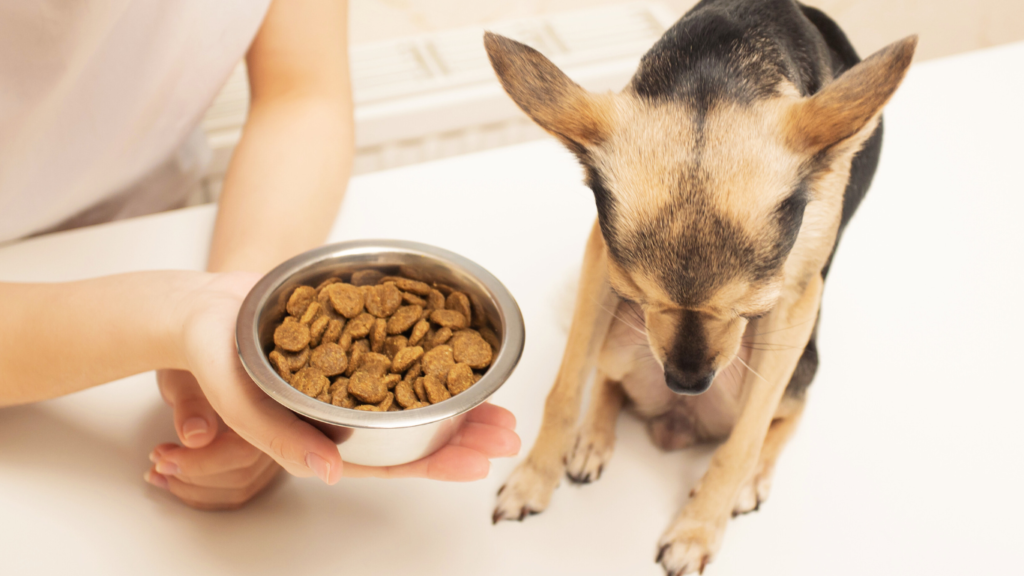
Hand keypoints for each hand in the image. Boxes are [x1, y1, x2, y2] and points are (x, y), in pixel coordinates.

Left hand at [144, 369, 280, 509]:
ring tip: (160, 469)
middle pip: (241, 476)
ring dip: (194, 488)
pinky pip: (237, 490)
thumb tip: (196, 436)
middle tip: (158, 461)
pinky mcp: (262, 460)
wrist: (208, 348)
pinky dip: (203, 492)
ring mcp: (274, 447)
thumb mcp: (185, 376)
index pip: (243, 453)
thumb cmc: (197, 355)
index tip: (165, 460)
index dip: (202, 464)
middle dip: (193, 477)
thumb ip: (191, 405)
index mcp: (268, 403)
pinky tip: (173, 479)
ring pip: (239, 489)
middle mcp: (282, 429)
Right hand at [146, 272, 520, 505]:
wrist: (204, 307)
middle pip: (416, 432)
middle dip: (465, 435)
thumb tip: (333, 474)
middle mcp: (347, 413)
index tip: (478, 463)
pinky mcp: (358, 343)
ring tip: (500, 402)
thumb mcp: (243, 400)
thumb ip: (282, 439)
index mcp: (325, 437)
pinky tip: (464, 358)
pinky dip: (435, 359)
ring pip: (418, 397)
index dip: (436, 464)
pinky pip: (403, 355)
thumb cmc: (215, 358)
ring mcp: (355, 378)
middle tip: (508, 433)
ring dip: (460, 402)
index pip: (391, 461)